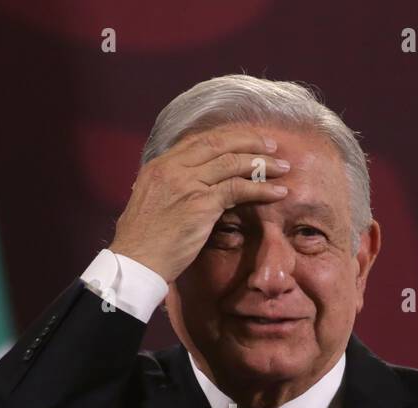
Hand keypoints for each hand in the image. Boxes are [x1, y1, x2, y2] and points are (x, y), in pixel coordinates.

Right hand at [108, 130, 290, 282]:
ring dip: (262, 164)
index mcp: (159, 165)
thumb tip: (189, 186)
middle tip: (272, 146)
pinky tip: (278, 193)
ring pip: (232, 163)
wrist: (135, 261)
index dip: (227, 138)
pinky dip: (261, 190)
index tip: (247, 140)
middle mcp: (173, 168)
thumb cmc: (142, 241)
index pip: (199, 140)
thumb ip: (170, 187)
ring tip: (282, 168)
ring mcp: (187, 184)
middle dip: (249, 141)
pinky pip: (238, 189)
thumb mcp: (150, 202)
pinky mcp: (200, 204)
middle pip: (218, 143)